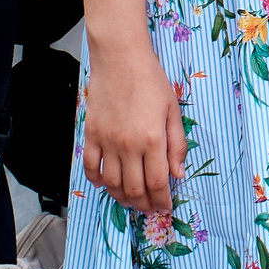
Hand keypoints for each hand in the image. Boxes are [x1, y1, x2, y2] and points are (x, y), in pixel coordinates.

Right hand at [80, 43, 186, 217]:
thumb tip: (178, 174)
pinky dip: (96, 180)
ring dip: (121, 198)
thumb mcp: (173, 110)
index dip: (162, 201)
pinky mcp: (91, 135)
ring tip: (130, 200)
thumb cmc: (151, 81)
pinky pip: (90, 167)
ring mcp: (107, 142)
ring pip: (112, 183)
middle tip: (149, 208)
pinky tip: (105, 184)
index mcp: (153, 140)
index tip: (165, 208)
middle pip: (134, 188)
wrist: (121, 60)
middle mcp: (129, 146)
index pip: (158, 182)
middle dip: (143, 204)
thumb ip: (177, 144)